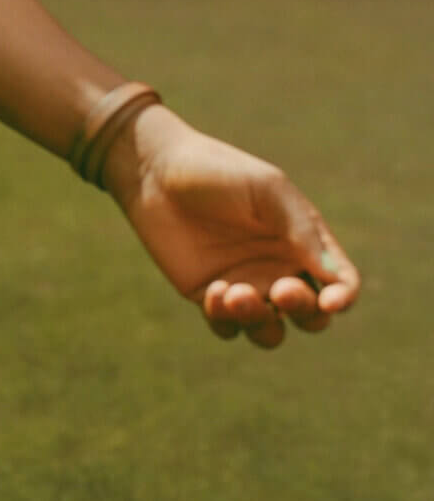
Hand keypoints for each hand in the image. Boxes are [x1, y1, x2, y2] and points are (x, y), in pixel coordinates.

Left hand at [102, 106, 360, 348]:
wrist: (156, 170)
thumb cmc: (218, 171)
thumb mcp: (268, 191)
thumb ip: (303, 233)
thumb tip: (338, 281)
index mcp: (302, 241)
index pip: (338, 281)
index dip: (342, 297)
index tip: (331, 301)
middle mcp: (278, 268)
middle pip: (310, 315)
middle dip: (303, 312)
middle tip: (280, 291)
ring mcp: (244, 285)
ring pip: (270, 330)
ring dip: (262, 323)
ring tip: (236, 295)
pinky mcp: (208, 296)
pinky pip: (228, 327)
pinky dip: (226, 320)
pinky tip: (214, 292)